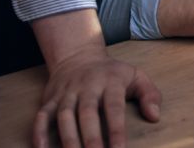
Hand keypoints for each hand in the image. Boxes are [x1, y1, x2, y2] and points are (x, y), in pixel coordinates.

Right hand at [32, 47, 159, 147]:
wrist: (77, 54)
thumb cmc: (112, 73)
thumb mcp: (136, 76)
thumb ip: (150, 94)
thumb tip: (154, 116)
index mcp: (109, 81)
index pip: (113, 107)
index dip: (116, 130)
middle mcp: (86, 86)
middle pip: (87, 113)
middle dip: (91, 138)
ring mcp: (66, 92)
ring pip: (64, 115)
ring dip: (67, 139)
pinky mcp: (50, 98)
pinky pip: (42, 114)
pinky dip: (38, 131)